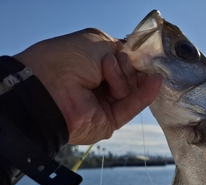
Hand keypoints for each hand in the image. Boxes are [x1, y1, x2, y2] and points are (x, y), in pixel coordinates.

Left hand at [14, 28, 162, 144]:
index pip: (121, 61)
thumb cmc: (65, 60)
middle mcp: (97, 84)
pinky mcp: (110, 121)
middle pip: (129, 75)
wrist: (49, 89)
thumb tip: (133, 60)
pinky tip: (156, 82)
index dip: (131, 57)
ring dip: (125, 78)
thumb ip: (119, 49)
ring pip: (130, 89)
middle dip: (127, 67)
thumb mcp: (96, 41)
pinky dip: (145, 94)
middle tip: (115, 62)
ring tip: (109, 73)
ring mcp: (104, 103)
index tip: (140, 53)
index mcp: (90, 64)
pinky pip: (131, 106)